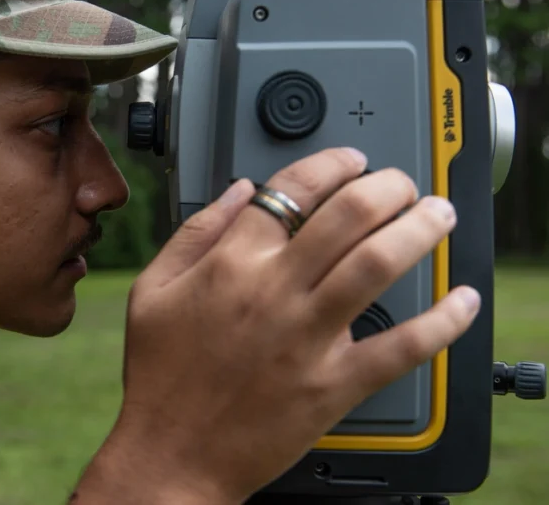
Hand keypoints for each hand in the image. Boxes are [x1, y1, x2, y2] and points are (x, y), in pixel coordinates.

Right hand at [71, 147, 479, 504]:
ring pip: (379, 264)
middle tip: (401, 184)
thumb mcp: (153, 290)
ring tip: (436, 215)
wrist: (172, 453)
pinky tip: (460, 302)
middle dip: (387, 185)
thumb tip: (240, 191)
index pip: (291, 189)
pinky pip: (401, 347)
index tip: (349, 161)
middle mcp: (274, 292)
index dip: (330, 163)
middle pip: (348, 215)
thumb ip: (196, 232)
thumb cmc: (161, 376)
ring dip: (419, 230)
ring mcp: (308, 337)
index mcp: (230, 265)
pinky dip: (441, 321)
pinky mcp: (334, 384)